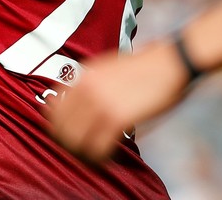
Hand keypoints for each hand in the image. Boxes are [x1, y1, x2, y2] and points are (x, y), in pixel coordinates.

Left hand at [45, 39, 190, 163]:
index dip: (58, 129)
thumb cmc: (143, 69)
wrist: (168, 63)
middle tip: (80, 152)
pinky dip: (100, 157)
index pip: (53, 111)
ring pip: (76, 141)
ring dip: (84, 154)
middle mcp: (85, 89)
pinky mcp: (116, 118)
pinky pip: (97, 147)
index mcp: (81, 78)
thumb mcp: (106, 70)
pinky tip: (107, 157)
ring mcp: (99, 103)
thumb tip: (78, 110)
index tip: (68, 138)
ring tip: (94, 157)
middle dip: (69, 145)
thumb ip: (89, 87)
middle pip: (60, 129)